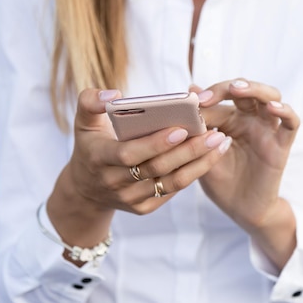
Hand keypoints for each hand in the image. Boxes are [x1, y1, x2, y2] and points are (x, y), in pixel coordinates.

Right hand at [47, 88, 230, 251]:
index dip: (154, 144)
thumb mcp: (82, 122)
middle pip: (157, 168)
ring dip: (199, 163)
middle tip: (214, 132)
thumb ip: (90, 102)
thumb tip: (114, 94)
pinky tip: (210, 156)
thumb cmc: (90, 146)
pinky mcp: (144, 208)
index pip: (129, 154)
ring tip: (220, 142)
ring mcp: (130, 199)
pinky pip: (173, 190)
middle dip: (188, 151)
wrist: (85, 189)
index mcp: (99, 159)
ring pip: (171, 182)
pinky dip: (193, 173)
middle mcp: (114, 183)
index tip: (181, 128)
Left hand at [192, 79, 299, 267]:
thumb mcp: (203, 153)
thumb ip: (198, 126)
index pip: (221, 97)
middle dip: (227, 88)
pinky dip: (285, 111)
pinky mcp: (281, 145)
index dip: (207, 96)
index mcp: (230, 119)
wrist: (240, 210)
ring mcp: (267, 130)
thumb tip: (188, 94)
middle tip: (209, 97)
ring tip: (238, 90)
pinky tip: (273, 108)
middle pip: (245, 90)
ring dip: (255, 89)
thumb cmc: (221, 182)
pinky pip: (291, 122)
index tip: (191, 104)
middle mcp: (250, 120)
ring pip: (270, 97)